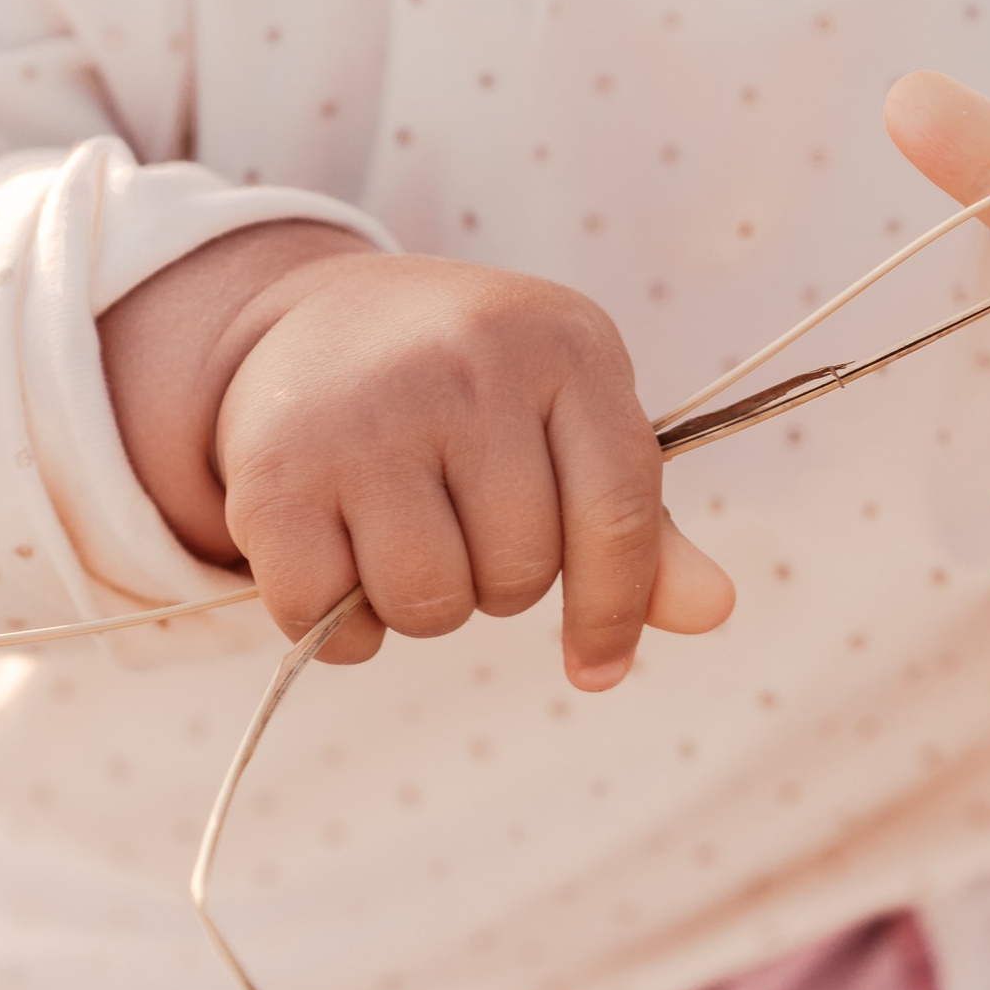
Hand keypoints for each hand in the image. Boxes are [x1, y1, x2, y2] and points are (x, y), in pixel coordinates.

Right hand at [101, 225, 733, 688]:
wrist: (322, 322)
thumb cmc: (480, 396)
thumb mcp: (572, 425)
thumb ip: (640, 527)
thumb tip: (715, 609)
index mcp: (568, 346)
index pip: (619, 513)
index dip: (615, 609)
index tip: (597, 667)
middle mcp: (468, 363)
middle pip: (520, 570)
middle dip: (500, 585)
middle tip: (466, 533)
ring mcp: (366, 413)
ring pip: (429, 602)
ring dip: (423, 610)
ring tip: (408, 544)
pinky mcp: (274, 470)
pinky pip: (325, 616)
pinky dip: (339, 629)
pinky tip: (340, 567)